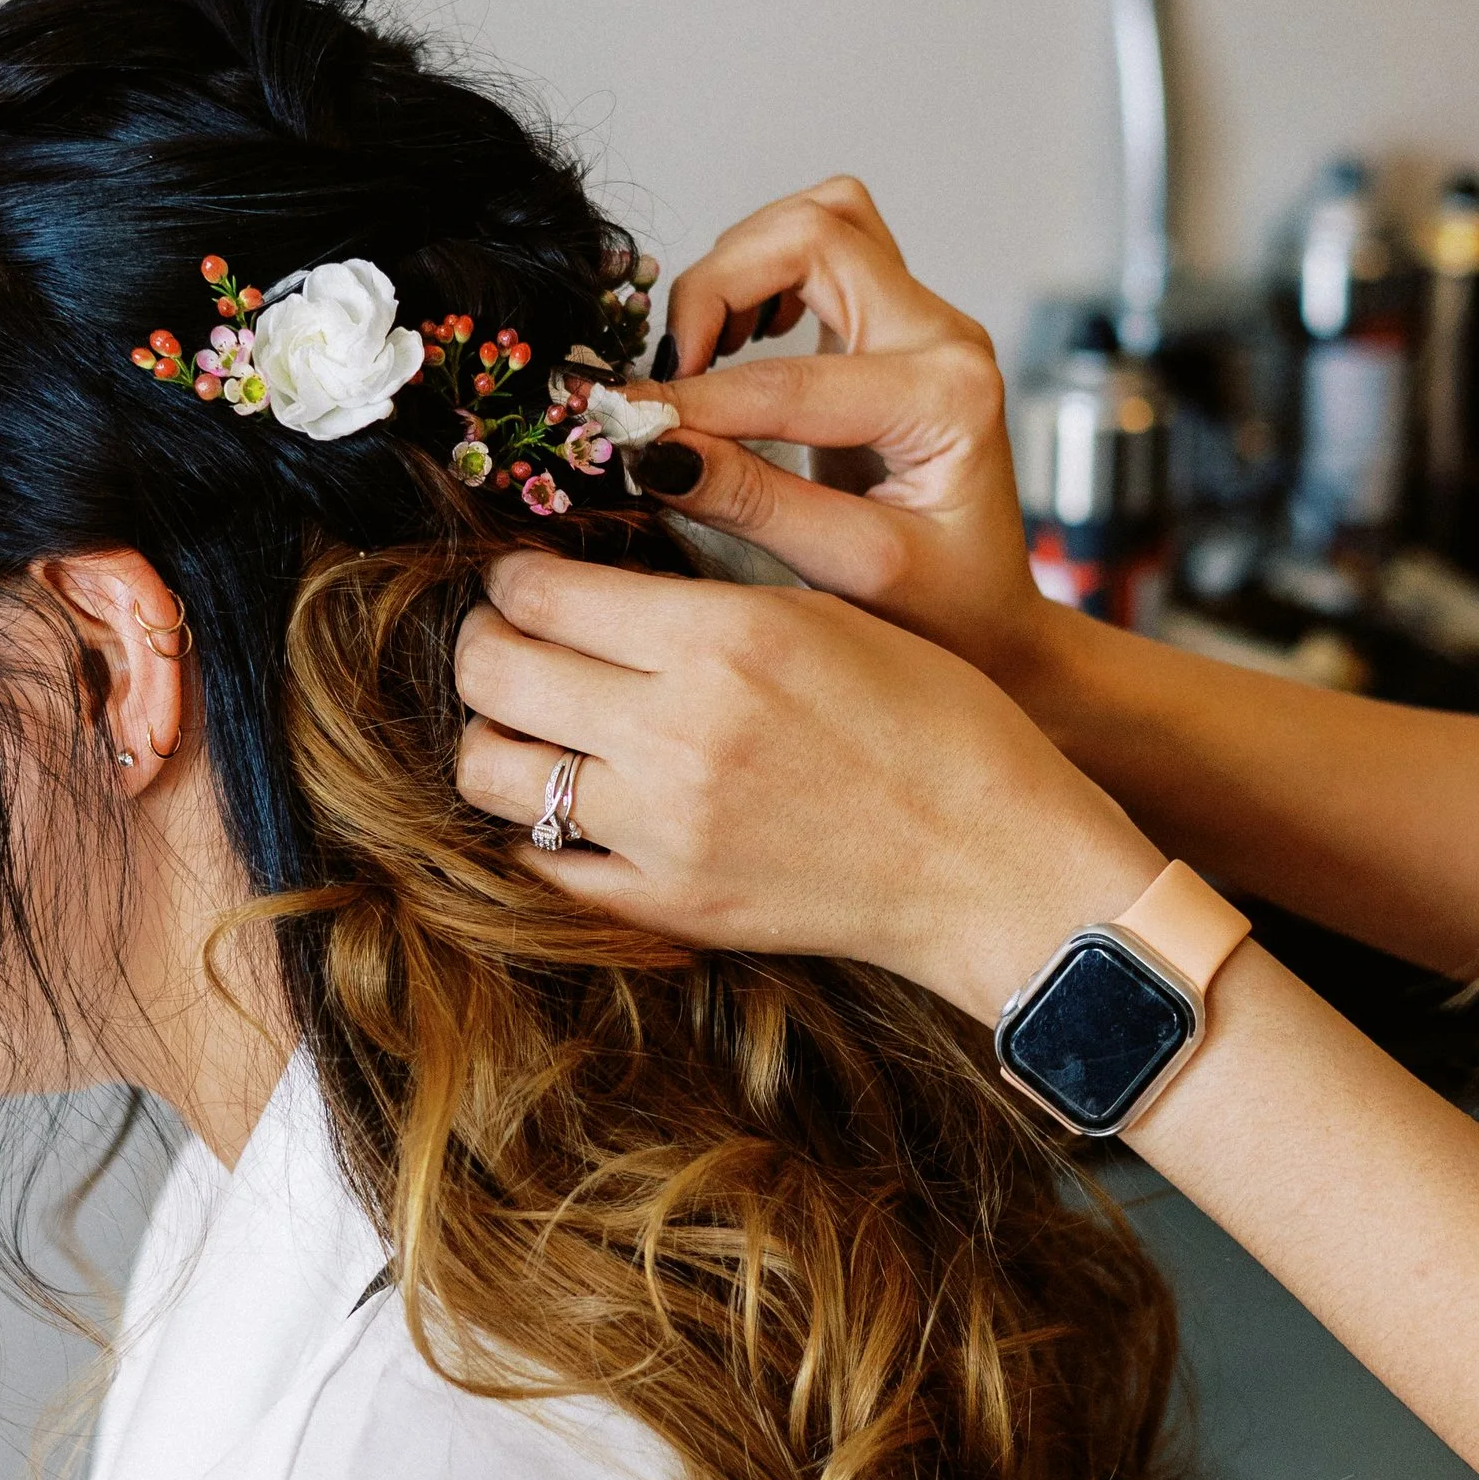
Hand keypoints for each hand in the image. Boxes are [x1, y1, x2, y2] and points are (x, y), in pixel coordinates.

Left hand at [455, 550, 1160, 1024]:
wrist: (993, 862)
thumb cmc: (935, 725)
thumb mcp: (823, 616)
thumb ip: (699, 601)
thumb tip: (587, 584)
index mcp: (722, 639)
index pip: (538, 590)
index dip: (514, 576)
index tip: (524, 578)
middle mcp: (677, 731)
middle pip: (492, 670)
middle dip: (484, 641)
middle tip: (510, 639)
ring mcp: (664, 828)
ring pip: (491, 770)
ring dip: (496, 736)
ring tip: (533, 723)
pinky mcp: (668, 903)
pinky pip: (542, 862)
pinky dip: (541, 829)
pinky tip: (577, 803)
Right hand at [635, 177, 1054, 692]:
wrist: (993, 618)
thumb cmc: (943, 610)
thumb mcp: (852, 570)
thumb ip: (753, 504)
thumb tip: (654, 451)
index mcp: (948, 399)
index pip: (792, 376)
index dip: (695, 401)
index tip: (625, 426)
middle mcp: (944, 338)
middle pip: (816, 232)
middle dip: (718, 288)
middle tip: (670, 376)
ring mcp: (923, 321)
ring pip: (822, 219)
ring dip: (742, 268)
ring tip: (700, 357)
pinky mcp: (893, 324)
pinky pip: (823, 248)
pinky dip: (762, 272)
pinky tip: (733, 343)